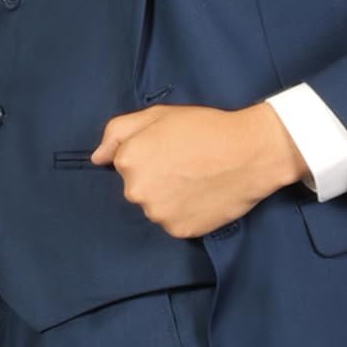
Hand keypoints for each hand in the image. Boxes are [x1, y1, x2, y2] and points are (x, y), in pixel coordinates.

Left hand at [89, 101, 306, 238]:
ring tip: (197, 180)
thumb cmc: (205, 128)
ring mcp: (157, 214)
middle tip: (186, 164)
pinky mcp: (179, 231)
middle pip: (138, 189)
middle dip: (156, 178)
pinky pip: (174, 223)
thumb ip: (118, 132)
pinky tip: (202, 196)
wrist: (250, 152)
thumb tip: (97, 158)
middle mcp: (136, 191)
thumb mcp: (158, 115)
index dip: (150, 155)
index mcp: (128, 160)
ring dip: (169, 198)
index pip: (125, 164)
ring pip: (155, 208)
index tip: (172, 150)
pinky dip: (186, 213)